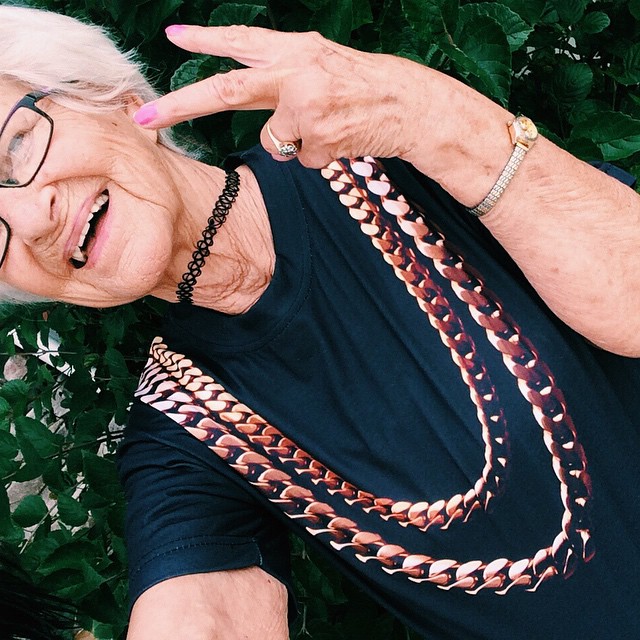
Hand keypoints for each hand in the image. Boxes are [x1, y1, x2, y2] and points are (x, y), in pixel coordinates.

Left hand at [134, 25, 425, 167]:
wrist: (407, 104)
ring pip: (272, 140)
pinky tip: (339, 140)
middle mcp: (294, 71)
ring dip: (292, 142)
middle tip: (144, 116)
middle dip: (181, 105)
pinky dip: (315, 157)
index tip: (172, 36)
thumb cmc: (362, 85)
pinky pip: (299, 159)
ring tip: (327, 127)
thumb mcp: (320, 62)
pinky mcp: (317, 138)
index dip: (206, 39)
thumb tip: (248, 98)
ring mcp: (305, 106)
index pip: (241, 41)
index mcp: (295, 48)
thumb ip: (281, 73)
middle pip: (226, 90)